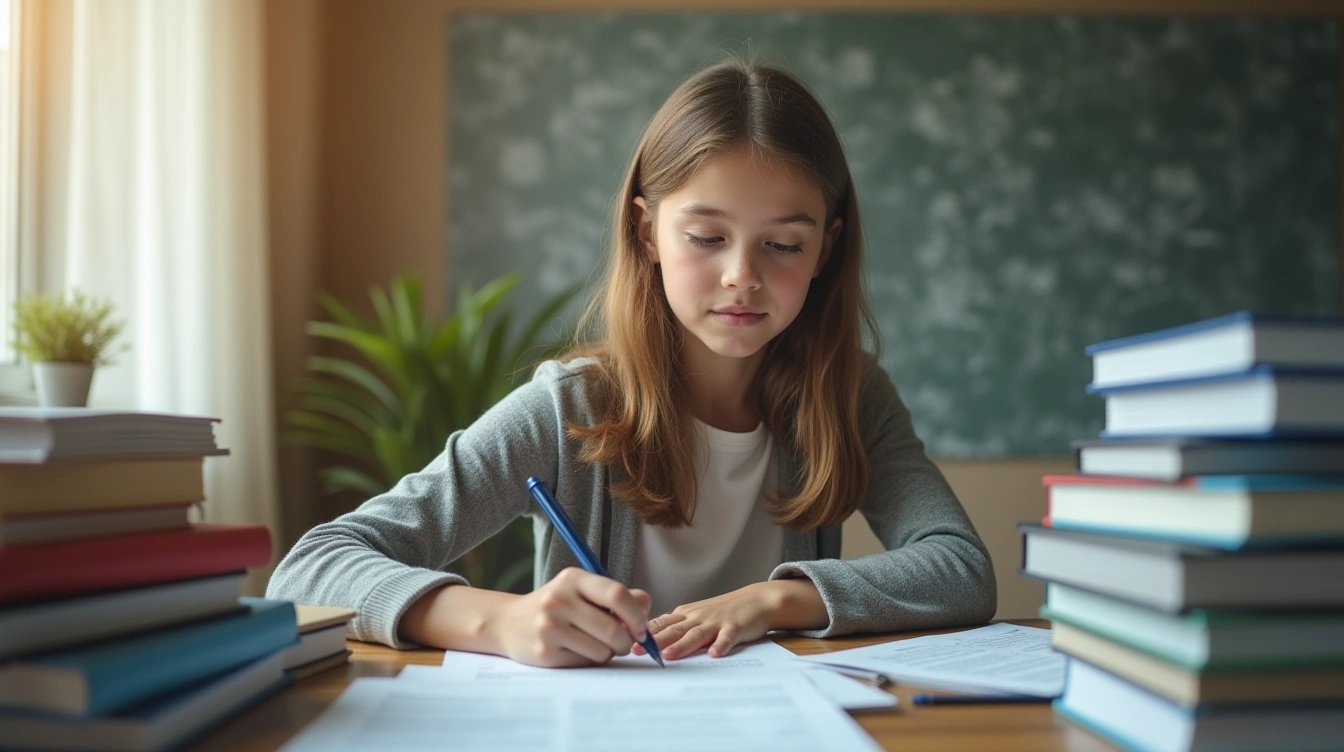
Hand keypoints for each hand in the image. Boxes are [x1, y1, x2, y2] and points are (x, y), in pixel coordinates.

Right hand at [486, 567, 651, 667]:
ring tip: (595, 644)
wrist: (507, 623)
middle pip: (613, 629)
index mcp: (573, 579)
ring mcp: (550, 627)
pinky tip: (577, 650)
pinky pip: (585, 662)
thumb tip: (646, 606)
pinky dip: (590, 660)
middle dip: (626, 642)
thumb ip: (615, 596)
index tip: (641, 628)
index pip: (617, 595)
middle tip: (623, 644)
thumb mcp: (581, 591)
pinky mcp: (545, 652)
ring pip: (602, 650)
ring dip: (608, 653)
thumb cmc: (555, 606)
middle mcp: (559, 599)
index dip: (637, 615)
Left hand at [634, 579, 827, 660]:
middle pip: (674, 629)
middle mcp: (698, 616)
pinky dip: (721, 645)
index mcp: (686, 614)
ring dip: (682, 644)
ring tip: (669, 655)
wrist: (756, 600)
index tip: (626, 642)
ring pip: (696, 634)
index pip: (661, 624)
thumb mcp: (697, 615)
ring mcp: (716, 621)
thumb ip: (676, 626)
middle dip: (655, 641)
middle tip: (638, 650)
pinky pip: (727, 637)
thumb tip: (649, 638)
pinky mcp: (735, 627)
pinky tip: (714, 654)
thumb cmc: (724, 611)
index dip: (644, 634)